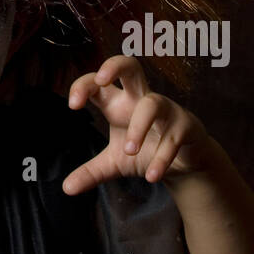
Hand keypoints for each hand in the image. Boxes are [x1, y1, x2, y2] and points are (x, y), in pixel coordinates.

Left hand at [62, 53, 213, 194]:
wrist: (185, 164)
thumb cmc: (146, 150)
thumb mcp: (115, 163)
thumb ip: (91, 172)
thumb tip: (67, 188)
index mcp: (119, 103)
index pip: (98, 84)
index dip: (83, 86)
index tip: (72, 105)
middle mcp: (140, 100)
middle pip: (130, 66)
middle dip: (115, 65)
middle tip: (100, 80)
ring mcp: (166, 109)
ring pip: (152, 104)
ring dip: (138, 126)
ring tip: (129, 151)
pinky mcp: (186, 125)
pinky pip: (174, 136)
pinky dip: (163, 156)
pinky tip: (152, 176)